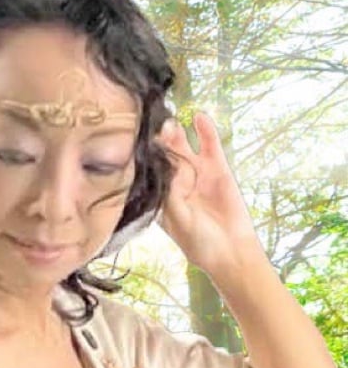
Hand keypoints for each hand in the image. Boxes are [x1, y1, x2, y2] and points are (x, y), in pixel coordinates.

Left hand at [156, 113, 264, 277]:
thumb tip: (166, 167)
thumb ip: (171, 194)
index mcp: (159, 197)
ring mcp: (196, 173)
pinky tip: (199, 117)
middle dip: (158, 142)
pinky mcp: (217, 168)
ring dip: (176, 134)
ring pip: (184, 147)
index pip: (148, 172)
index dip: (143, 158)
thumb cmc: (198, 241)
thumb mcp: (178, 219)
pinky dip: (206, 131)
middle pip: (163, 156)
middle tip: (153, 128)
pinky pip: (210, 146)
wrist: (231, 250)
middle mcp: (175, 182)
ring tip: (170, 122)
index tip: (136, 143)